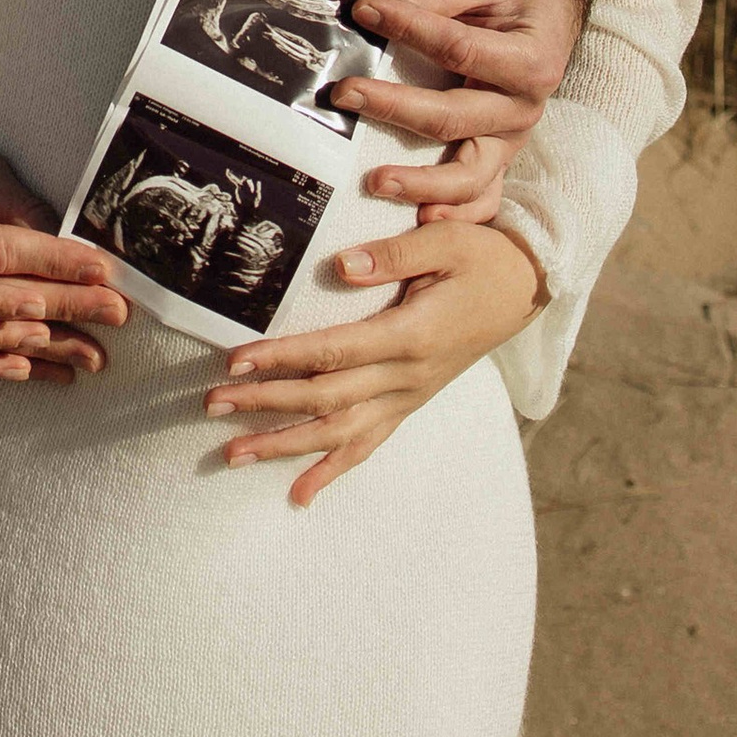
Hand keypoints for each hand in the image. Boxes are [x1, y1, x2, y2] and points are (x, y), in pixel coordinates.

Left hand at [201, 210, 548, 507]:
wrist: (525, 288)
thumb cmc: (482, 257)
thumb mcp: (444, 242)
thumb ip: (392, 254)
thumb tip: (341, 267)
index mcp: (410, 336)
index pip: (332, 352)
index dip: (282, 358)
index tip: (235, 361)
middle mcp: (406, 377)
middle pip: (325, 398)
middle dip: (265, 403)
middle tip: (211, 404)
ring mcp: (408, 397)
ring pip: (339, 433)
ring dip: (284, 446)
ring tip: (232, 455)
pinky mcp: (409, 404)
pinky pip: (368, 445)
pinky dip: (332, 471)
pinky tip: (298, 494)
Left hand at [339, 0, 588, 232]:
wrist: (554, 4)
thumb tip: (382, 1)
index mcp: (530, 60)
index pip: (459, 49)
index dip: (409, 27)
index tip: (365, 9)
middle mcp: (525, 108)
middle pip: (454, 118)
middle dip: (395, 107)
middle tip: (344, 93)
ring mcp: (511, 140)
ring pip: (469, 174)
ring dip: (420, 182)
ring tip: (375, 180)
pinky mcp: (498, 158)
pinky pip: (482, 198)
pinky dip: (455, 215)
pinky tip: (421, 220)